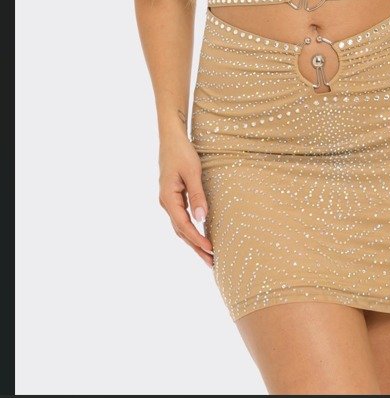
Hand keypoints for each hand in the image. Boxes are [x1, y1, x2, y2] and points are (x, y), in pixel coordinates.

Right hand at [158, 132, 213, 267]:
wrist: (171, 137)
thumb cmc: (182, 152)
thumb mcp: (192, 172)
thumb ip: (197, 195)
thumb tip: (202, 219)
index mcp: (168, 198)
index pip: (184, 226)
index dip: (197, 240)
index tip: (211, 250)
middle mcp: (166, 203)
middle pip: (181, 231)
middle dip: (196, 248)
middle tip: (212, 264)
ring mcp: (169, 201)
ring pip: (181, 227)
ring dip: (194, 242)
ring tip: (209, 256)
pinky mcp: (174, 197)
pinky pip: (182, 218)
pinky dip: (192, 230)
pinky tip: (202, 235)